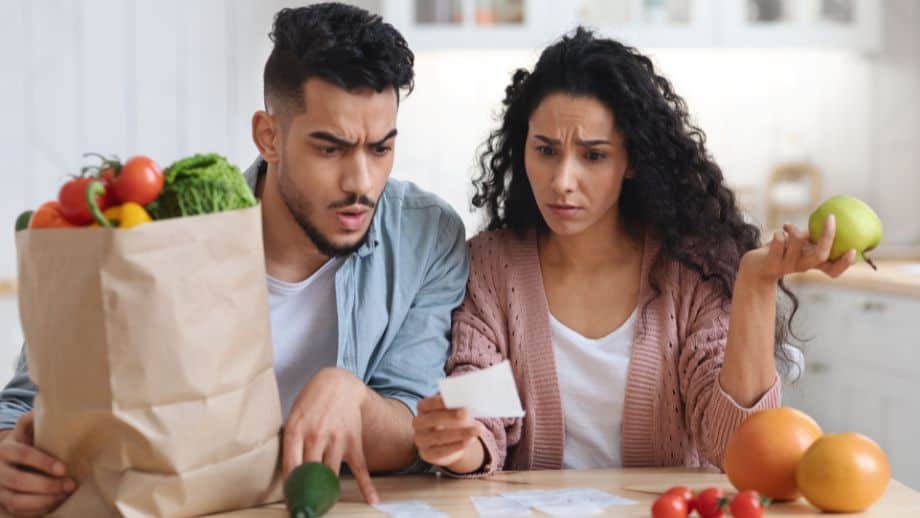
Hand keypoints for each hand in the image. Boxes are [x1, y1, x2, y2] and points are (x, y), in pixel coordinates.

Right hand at [0, 412, 74, 516]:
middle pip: (20, 481)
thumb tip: (49, 405)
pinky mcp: (3, 503)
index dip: (43, 462)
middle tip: (70, 484)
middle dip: (47, 485)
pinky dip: (38, 511)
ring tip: (64, 495)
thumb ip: (34, 421)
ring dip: (44, 501)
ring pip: (17, 501)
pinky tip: (55, 504)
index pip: (23, 455)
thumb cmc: (26, 443)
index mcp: (6, 449)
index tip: (64, 468)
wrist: (7, 460)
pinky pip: (18, 512)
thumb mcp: (27, 430)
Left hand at [283, 367, 377, 503]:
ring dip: (329, 493)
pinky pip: (360, 467)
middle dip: (309, 494)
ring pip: (332, 475)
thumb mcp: (294, 416)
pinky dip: (366, 485)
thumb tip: (290, 473)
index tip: (292, 501)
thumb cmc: (312, 401)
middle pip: (311, 475)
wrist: (339, 383)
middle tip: (308, 507)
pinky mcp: (353, 441)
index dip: (291, 488)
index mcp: (296, 430)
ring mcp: (336, 439)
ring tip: (325, 506)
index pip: (291, 467)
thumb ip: (291, 442)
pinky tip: (371, 499)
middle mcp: (316, 436)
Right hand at [412, 395, 483, 473]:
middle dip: (451, 416)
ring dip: (460, 433)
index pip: (429, 403)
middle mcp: (418, 423)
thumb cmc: (452, 419)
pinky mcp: (427, 454)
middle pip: (433, 419)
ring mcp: (420, 440)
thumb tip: (471, 400)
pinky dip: (457, 446)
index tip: (455, 399)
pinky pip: (442, 451)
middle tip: (466, 413)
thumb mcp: (453, 409)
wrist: (449, 442)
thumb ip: (458, 404)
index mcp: (423, 407)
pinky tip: (469, 441)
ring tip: (477, 429)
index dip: (442, 402)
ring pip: (439, 437)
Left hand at [740, 215, 855, 283]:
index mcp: (812, 265)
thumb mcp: (801, 244)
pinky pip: (778, 243)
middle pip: (820, 256)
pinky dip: (779, 233)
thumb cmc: (782, 250)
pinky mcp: (770, 263)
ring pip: (797, 243)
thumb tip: (834, 217)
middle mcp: (802, 267)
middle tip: (831, 218)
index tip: (853, 249)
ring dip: (794, 230)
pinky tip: (779, 231)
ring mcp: (786, 267)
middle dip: (828, 236)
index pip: (833, 271)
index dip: (844, 263)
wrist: (755, 267)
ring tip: (787, 227)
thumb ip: (815, 236)